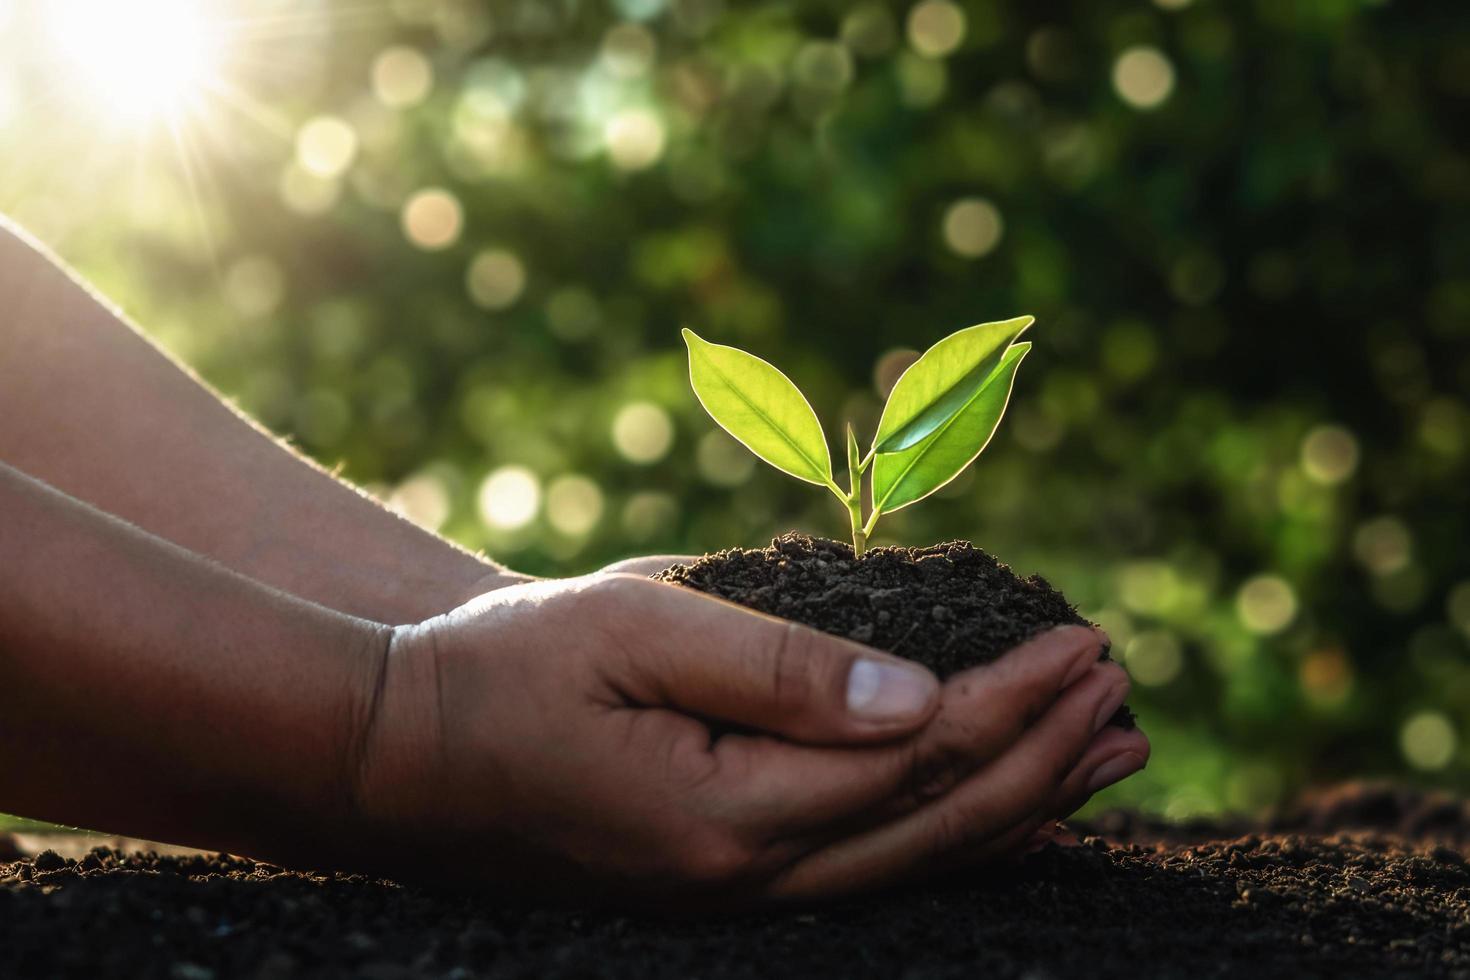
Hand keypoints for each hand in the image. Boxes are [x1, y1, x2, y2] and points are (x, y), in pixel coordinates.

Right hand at [347, 573, 1146, 905]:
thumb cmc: (509, 671)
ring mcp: (737, 895)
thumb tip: (918, 694)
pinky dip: (953, 839)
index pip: (916, 759)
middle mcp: (748, 877)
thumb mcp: (634, 631)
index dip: (1013, 701)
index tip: (1087, 641)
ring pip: (918, 863)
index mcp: (729, 810)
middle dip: (1045, 758)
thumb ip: (781, 666)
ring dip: (1023, 807)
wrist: (407, 757)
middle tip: (1125, 692)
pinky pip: (871, 872)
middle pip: (938, 827)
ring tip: (1108, 757)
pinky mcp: (724, 883)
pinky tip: (1002, 815)